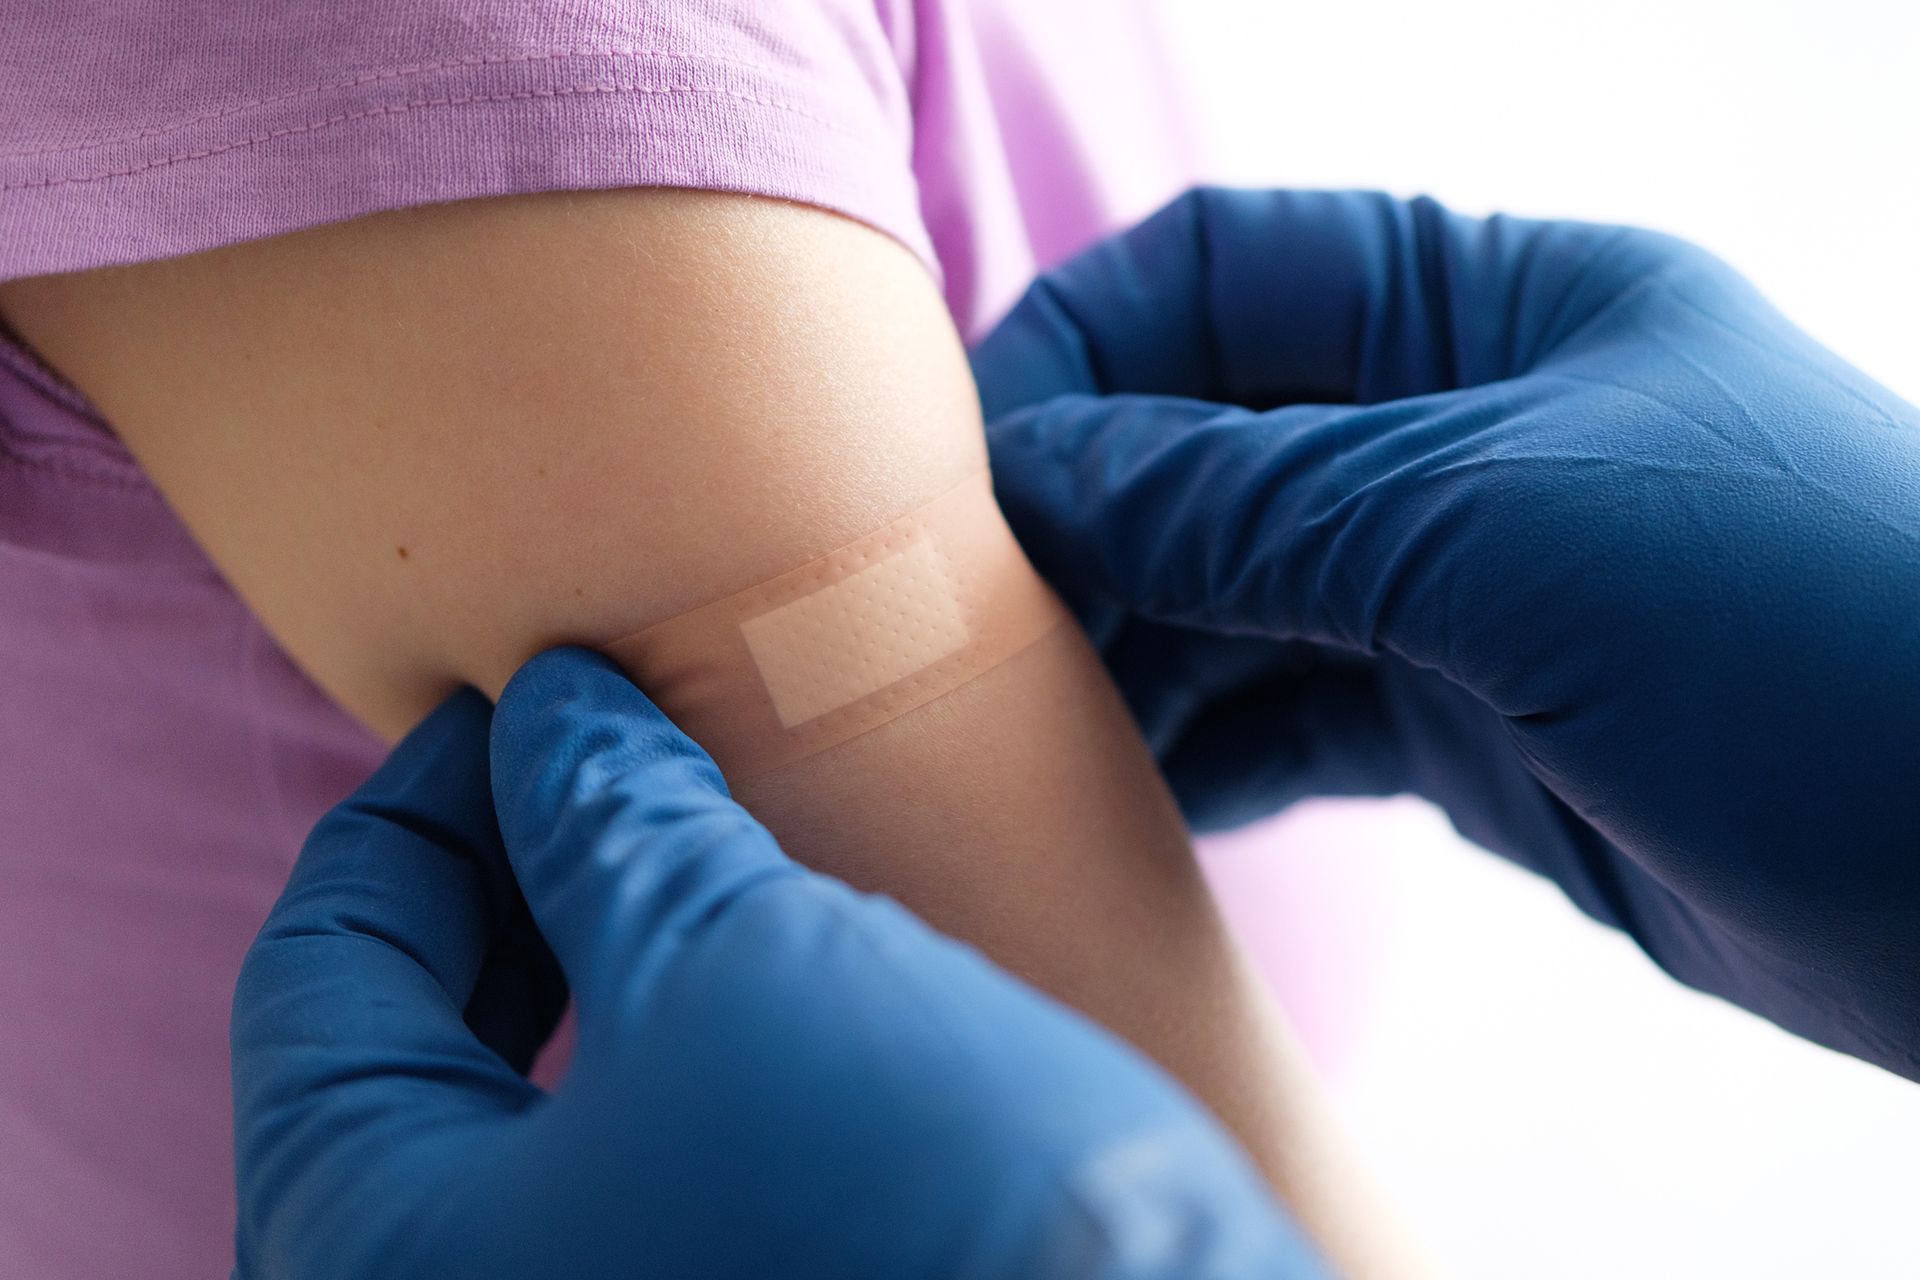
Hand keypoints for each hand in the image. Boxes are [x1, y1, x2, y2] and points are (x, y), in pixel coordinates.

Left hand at [231, 647, 1322, 1279]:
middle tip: (602, 750)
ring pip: (515, 1110)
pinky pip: (611, 1169)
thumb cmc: (915, 1192)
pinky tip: (748, 963)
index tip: (522, 699)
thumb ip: (608, 823)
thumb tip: (552, 709)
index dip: (416, 802)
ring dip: (580, 954)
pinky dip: (649, 1047)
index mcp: (379, 1244)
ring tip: (680, 832)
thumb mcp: (736, 965)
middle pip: (403, 1048)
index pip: (323, 973)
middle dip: (500, 876)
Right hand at [974, 188, 1919, 1079]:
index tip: (969, 471)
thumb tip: (1047, 474)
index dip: (1084, 349)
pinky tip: (1129, 794)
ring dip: (1125, 647)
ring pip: (1234, 591)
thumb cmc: (1825, 641)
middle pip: (1210, 439)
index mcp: (1496, 312)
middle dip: (1083, 519)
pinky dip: (1201, 747)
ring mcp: (1464, 591)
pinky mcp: (1470, 731)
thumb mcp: (1513, 532)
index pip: (1231, 274)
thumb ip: (1260, 502)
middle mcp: (1466, 435)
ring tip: (1029, 729)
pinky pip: (1291, 715)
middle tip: (973, 628)